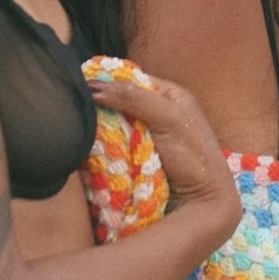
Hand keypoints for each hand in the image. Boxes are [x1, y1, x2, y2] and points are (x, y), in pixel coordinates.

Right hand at [88, 74, 241, 244]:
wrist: (203, 200)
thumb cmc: (193, 155)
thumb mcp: (169, 118)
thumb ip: (135, 99)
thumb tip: (93, 88)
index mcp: (170, 94)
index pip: (131, 79)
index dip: (108, 81)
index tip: (80, 86)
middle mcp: (158, 110)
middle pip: (121, 101)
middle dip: (102, 104)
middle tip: (75, 107)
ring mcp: (148, 135)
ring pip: (116, 122)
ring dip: (100, 126)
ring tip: (77, 124)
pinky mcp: (139, 155)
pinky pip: (116, 143)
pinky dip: (105, 143)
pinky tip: (88, 142)